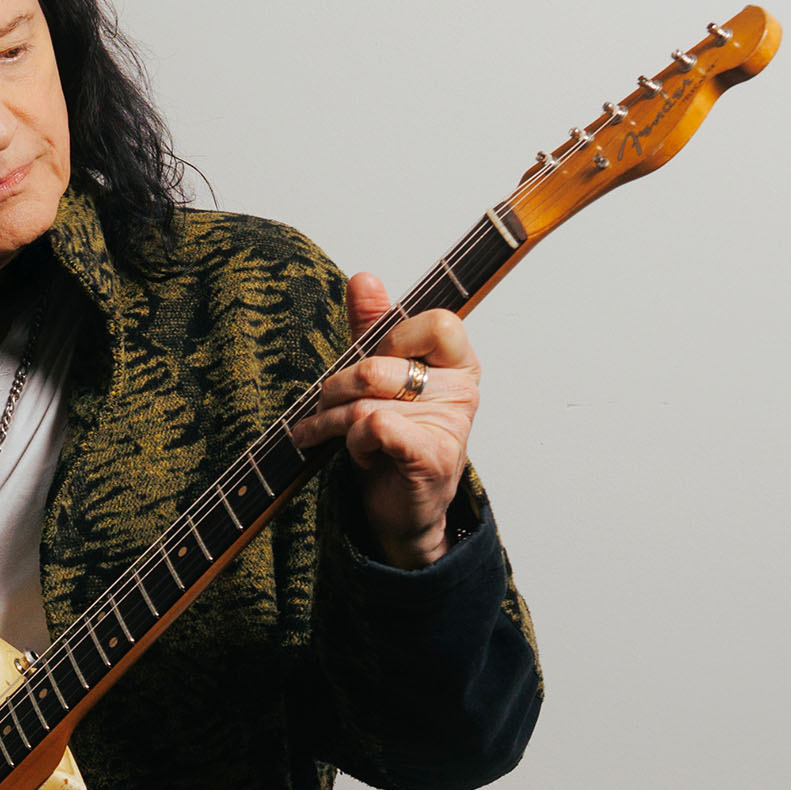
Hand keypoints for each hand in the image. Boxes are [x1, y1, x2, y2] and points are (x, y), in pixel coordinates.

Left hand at [288, 272, 479, 567]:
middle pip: (379, 365)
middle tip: (329, 408)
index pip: (436, 322)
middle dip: (336, 388)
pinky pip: (376, 427)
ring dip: (335, 421)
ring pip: (367, 400)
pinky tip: (358, 454)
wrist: (401, 511)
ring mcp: (450, 426)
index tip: (375, 357)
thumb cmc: (391, 441)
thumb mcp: (379, 377)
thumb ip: (373, 327)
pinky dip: (354, 443)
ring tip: (336, 435)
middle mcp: (461, 391)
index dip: (395, 336)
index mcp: (457, 363)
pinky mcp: (431, 458)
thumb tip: (364, 278)